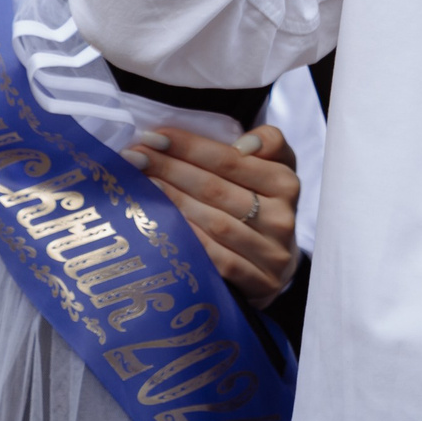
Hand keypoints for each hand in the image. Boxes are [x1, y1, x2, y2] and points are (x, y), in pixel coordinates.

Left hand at [124, 124, 302, 303]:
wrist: (277, 263)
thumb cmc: (264, 205)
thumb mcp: (274, 167)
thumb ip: (267, 142)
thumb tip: (244, 144)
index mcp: (285, 183)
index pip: (232, 160)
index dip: (191, 147)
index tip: (154, 137)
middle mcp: (282, 219)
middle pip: (218, 190)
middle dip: (171, 170)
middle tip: (135, 158)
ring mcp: (271, 254)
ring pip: (215, 223)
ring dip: (174, 201)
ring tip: (143, 184)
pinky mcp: (259, 283)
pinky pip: (217, 259)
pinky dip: (189, 239)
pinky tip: (162, 224)